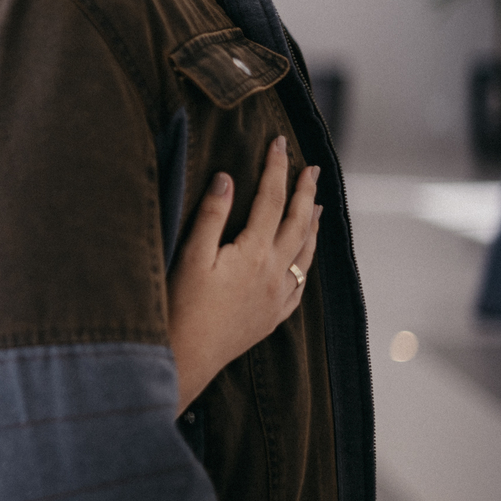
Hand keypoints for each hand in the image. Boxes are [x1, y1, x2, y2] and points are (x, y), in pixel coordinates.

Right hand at [167, 136, 320, 415]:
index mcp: (254, 253)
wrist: (187, 358)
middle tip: (313, 167)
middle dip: (305, 191)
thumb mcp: (190, 256)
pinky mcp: (272, 317)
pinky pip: (301, 285)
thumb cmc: (181, 306)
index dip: (276, 168)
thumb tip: (227, 178)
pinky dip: (307, 263)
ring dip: (313, 225)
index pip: (270, 199)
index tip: (281, 142)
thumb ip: (211, 215)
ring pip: (305, 253)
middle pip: (297, 222)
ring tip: (319, 205)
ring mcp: (277, 297)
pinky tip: (305, 260)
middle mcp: (274, 273)